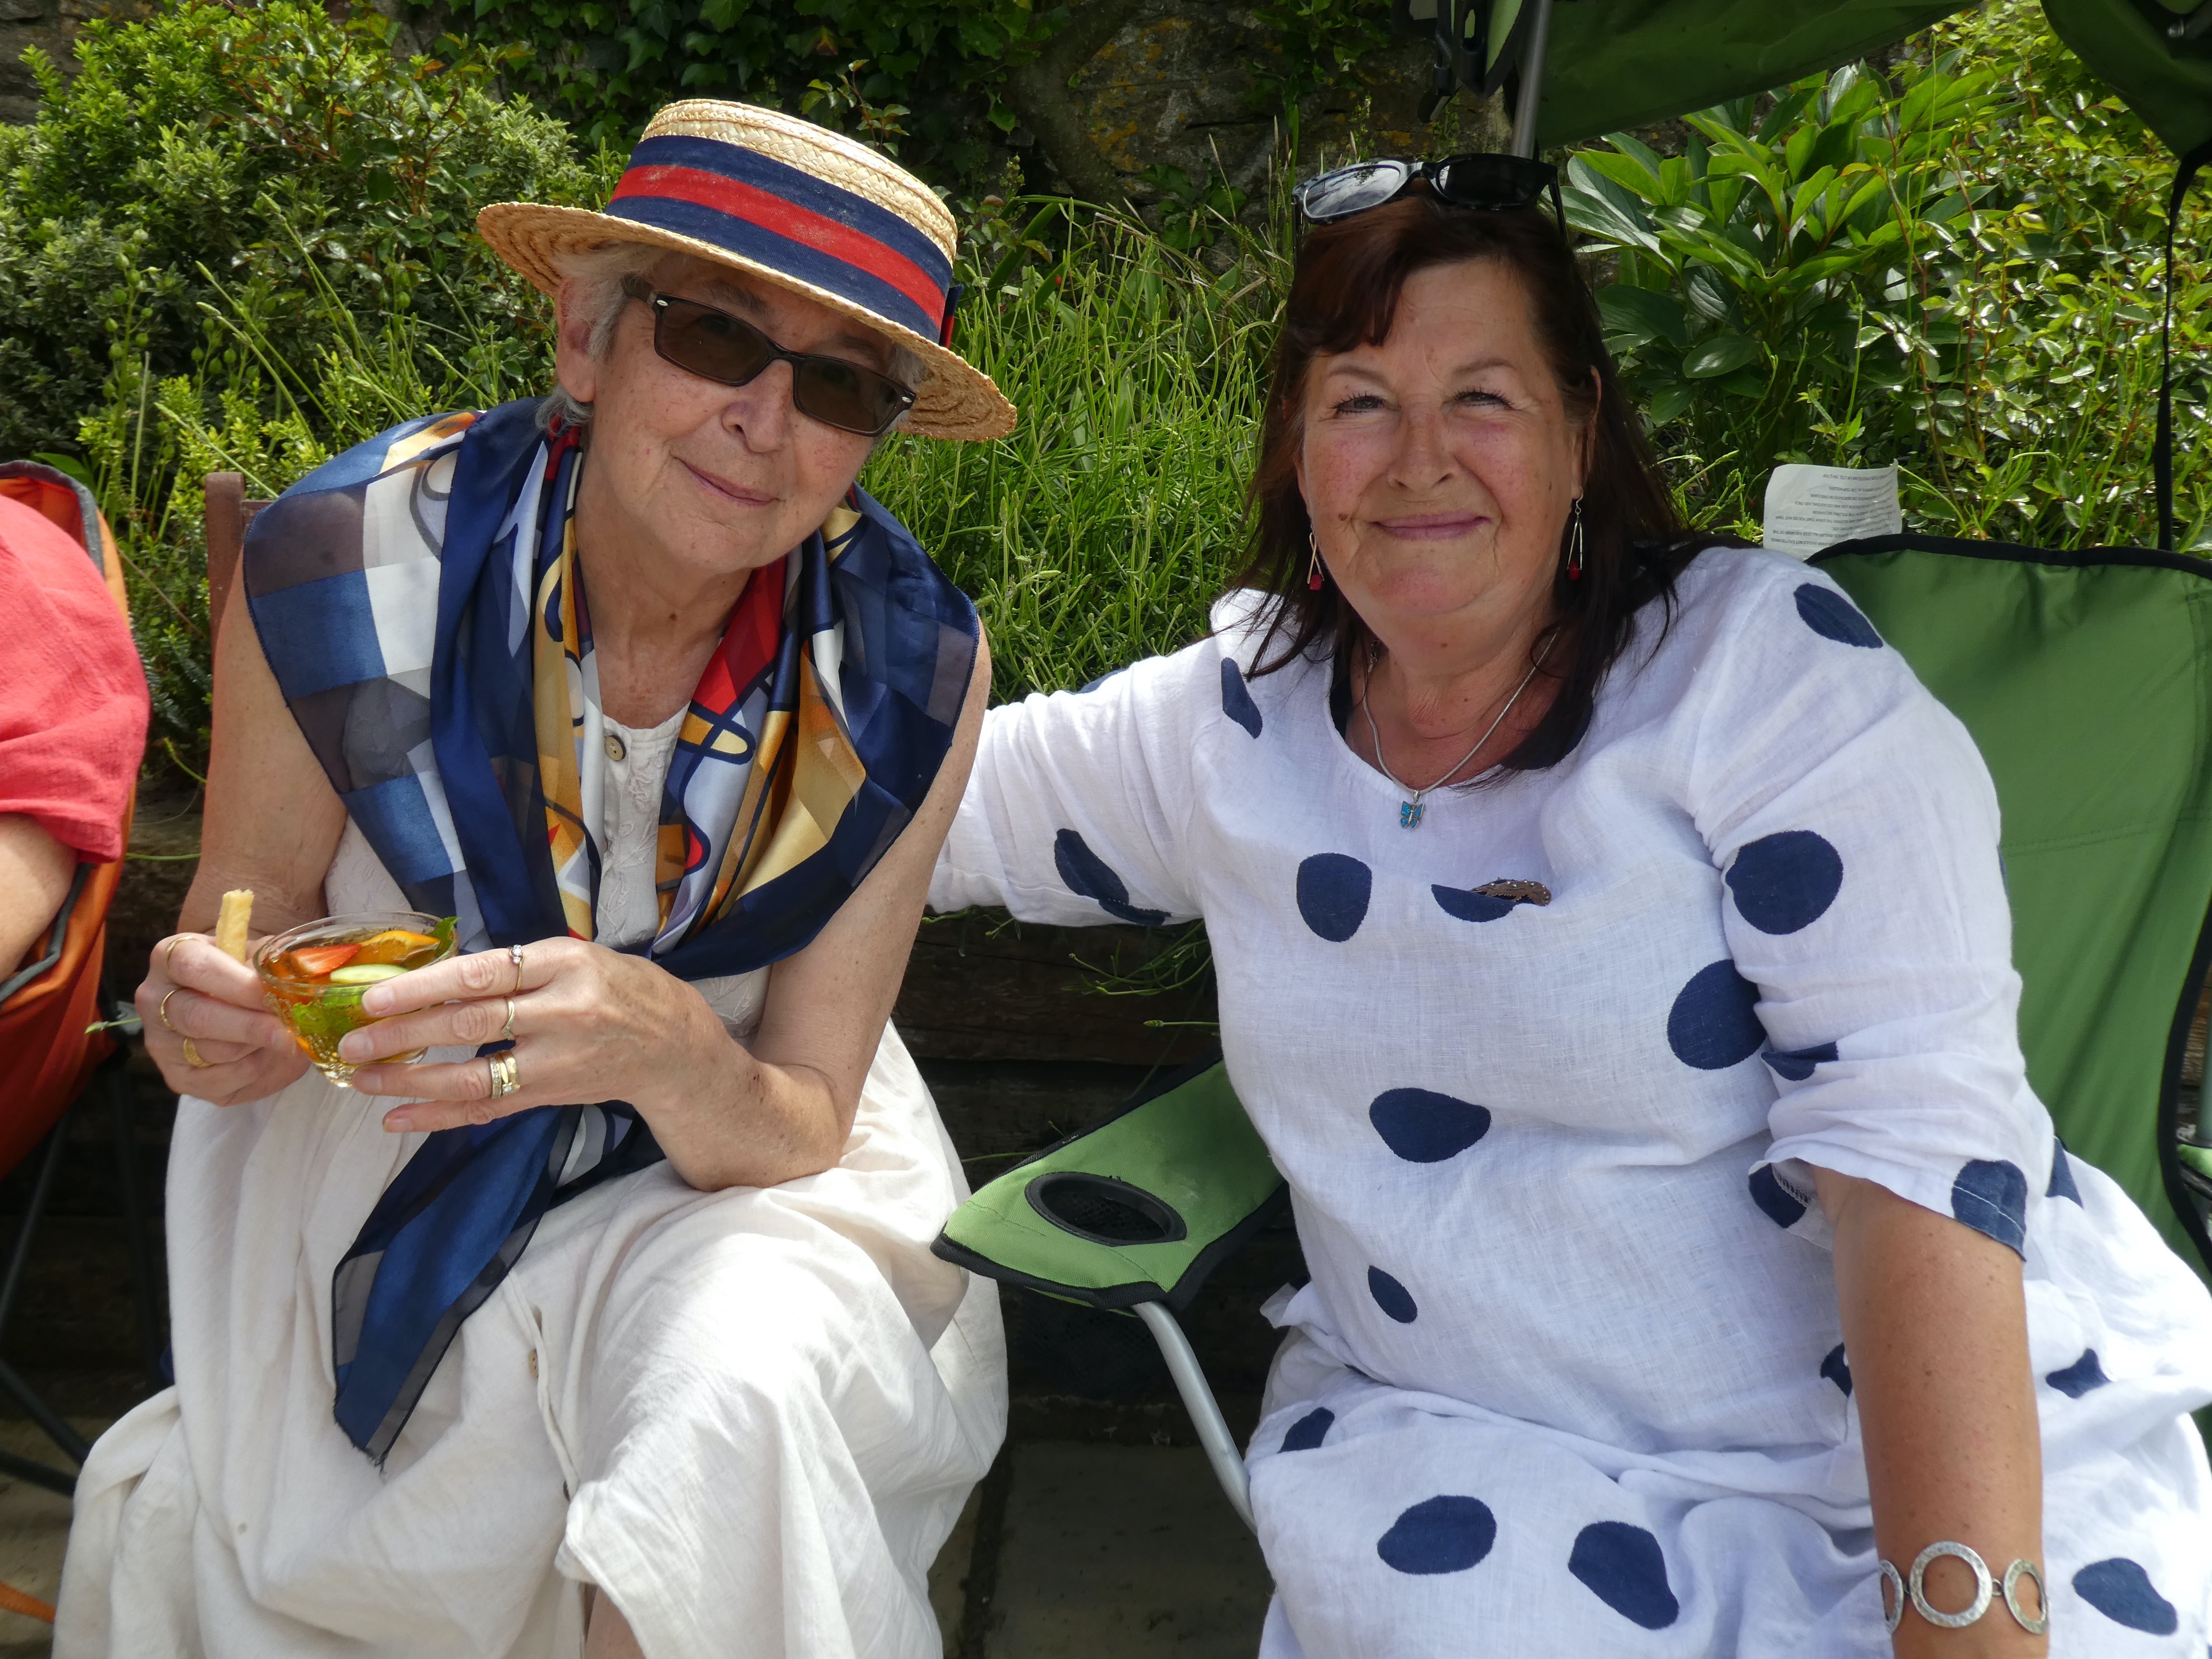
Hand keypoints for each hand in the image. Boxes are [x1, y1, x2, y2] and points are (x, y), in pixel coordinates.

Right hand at [136, 933, 307, 1104]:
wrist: (234, 1009)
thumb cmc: (244, 975)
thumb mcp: (254, 957)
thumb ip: (269, 963)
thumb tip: (295, 978)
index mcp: (169, 958)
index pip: (194, 967)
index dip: (236, 983)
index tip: (271, 993)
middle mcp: (154, 1001)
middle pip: (198, 1017)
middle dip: (249, 1026)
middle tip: (288, 1030)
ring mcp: (162, 1043)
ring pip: (213, 1051)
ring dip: (257, 1047)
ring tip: (283, 1038)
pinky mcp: (178, 1078)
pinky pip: (221, 1080)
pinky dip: (254, 1071)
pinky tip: (268, 1056)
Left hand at [339, 935, 748, 1134]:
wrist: (678, 1048)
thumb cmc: (623, 990)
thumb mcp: (580, 957)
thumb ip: (519, 966)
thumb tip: (438, 976)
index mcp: (566, 964)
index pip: (483, 973)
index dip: (425, 987)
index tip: (375, 995)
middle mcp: (564, 1012)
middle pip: (471, 1024)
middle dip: (405, 1034)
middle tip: (352, 1041)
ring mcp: (559, 1059)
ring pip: (475, 1075)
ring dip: (412, 1081)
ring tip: (363, 1080)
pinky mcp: (553, 1094)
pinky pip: (489, 1108)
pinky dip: (440, 1117)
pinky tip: (400, 1120)